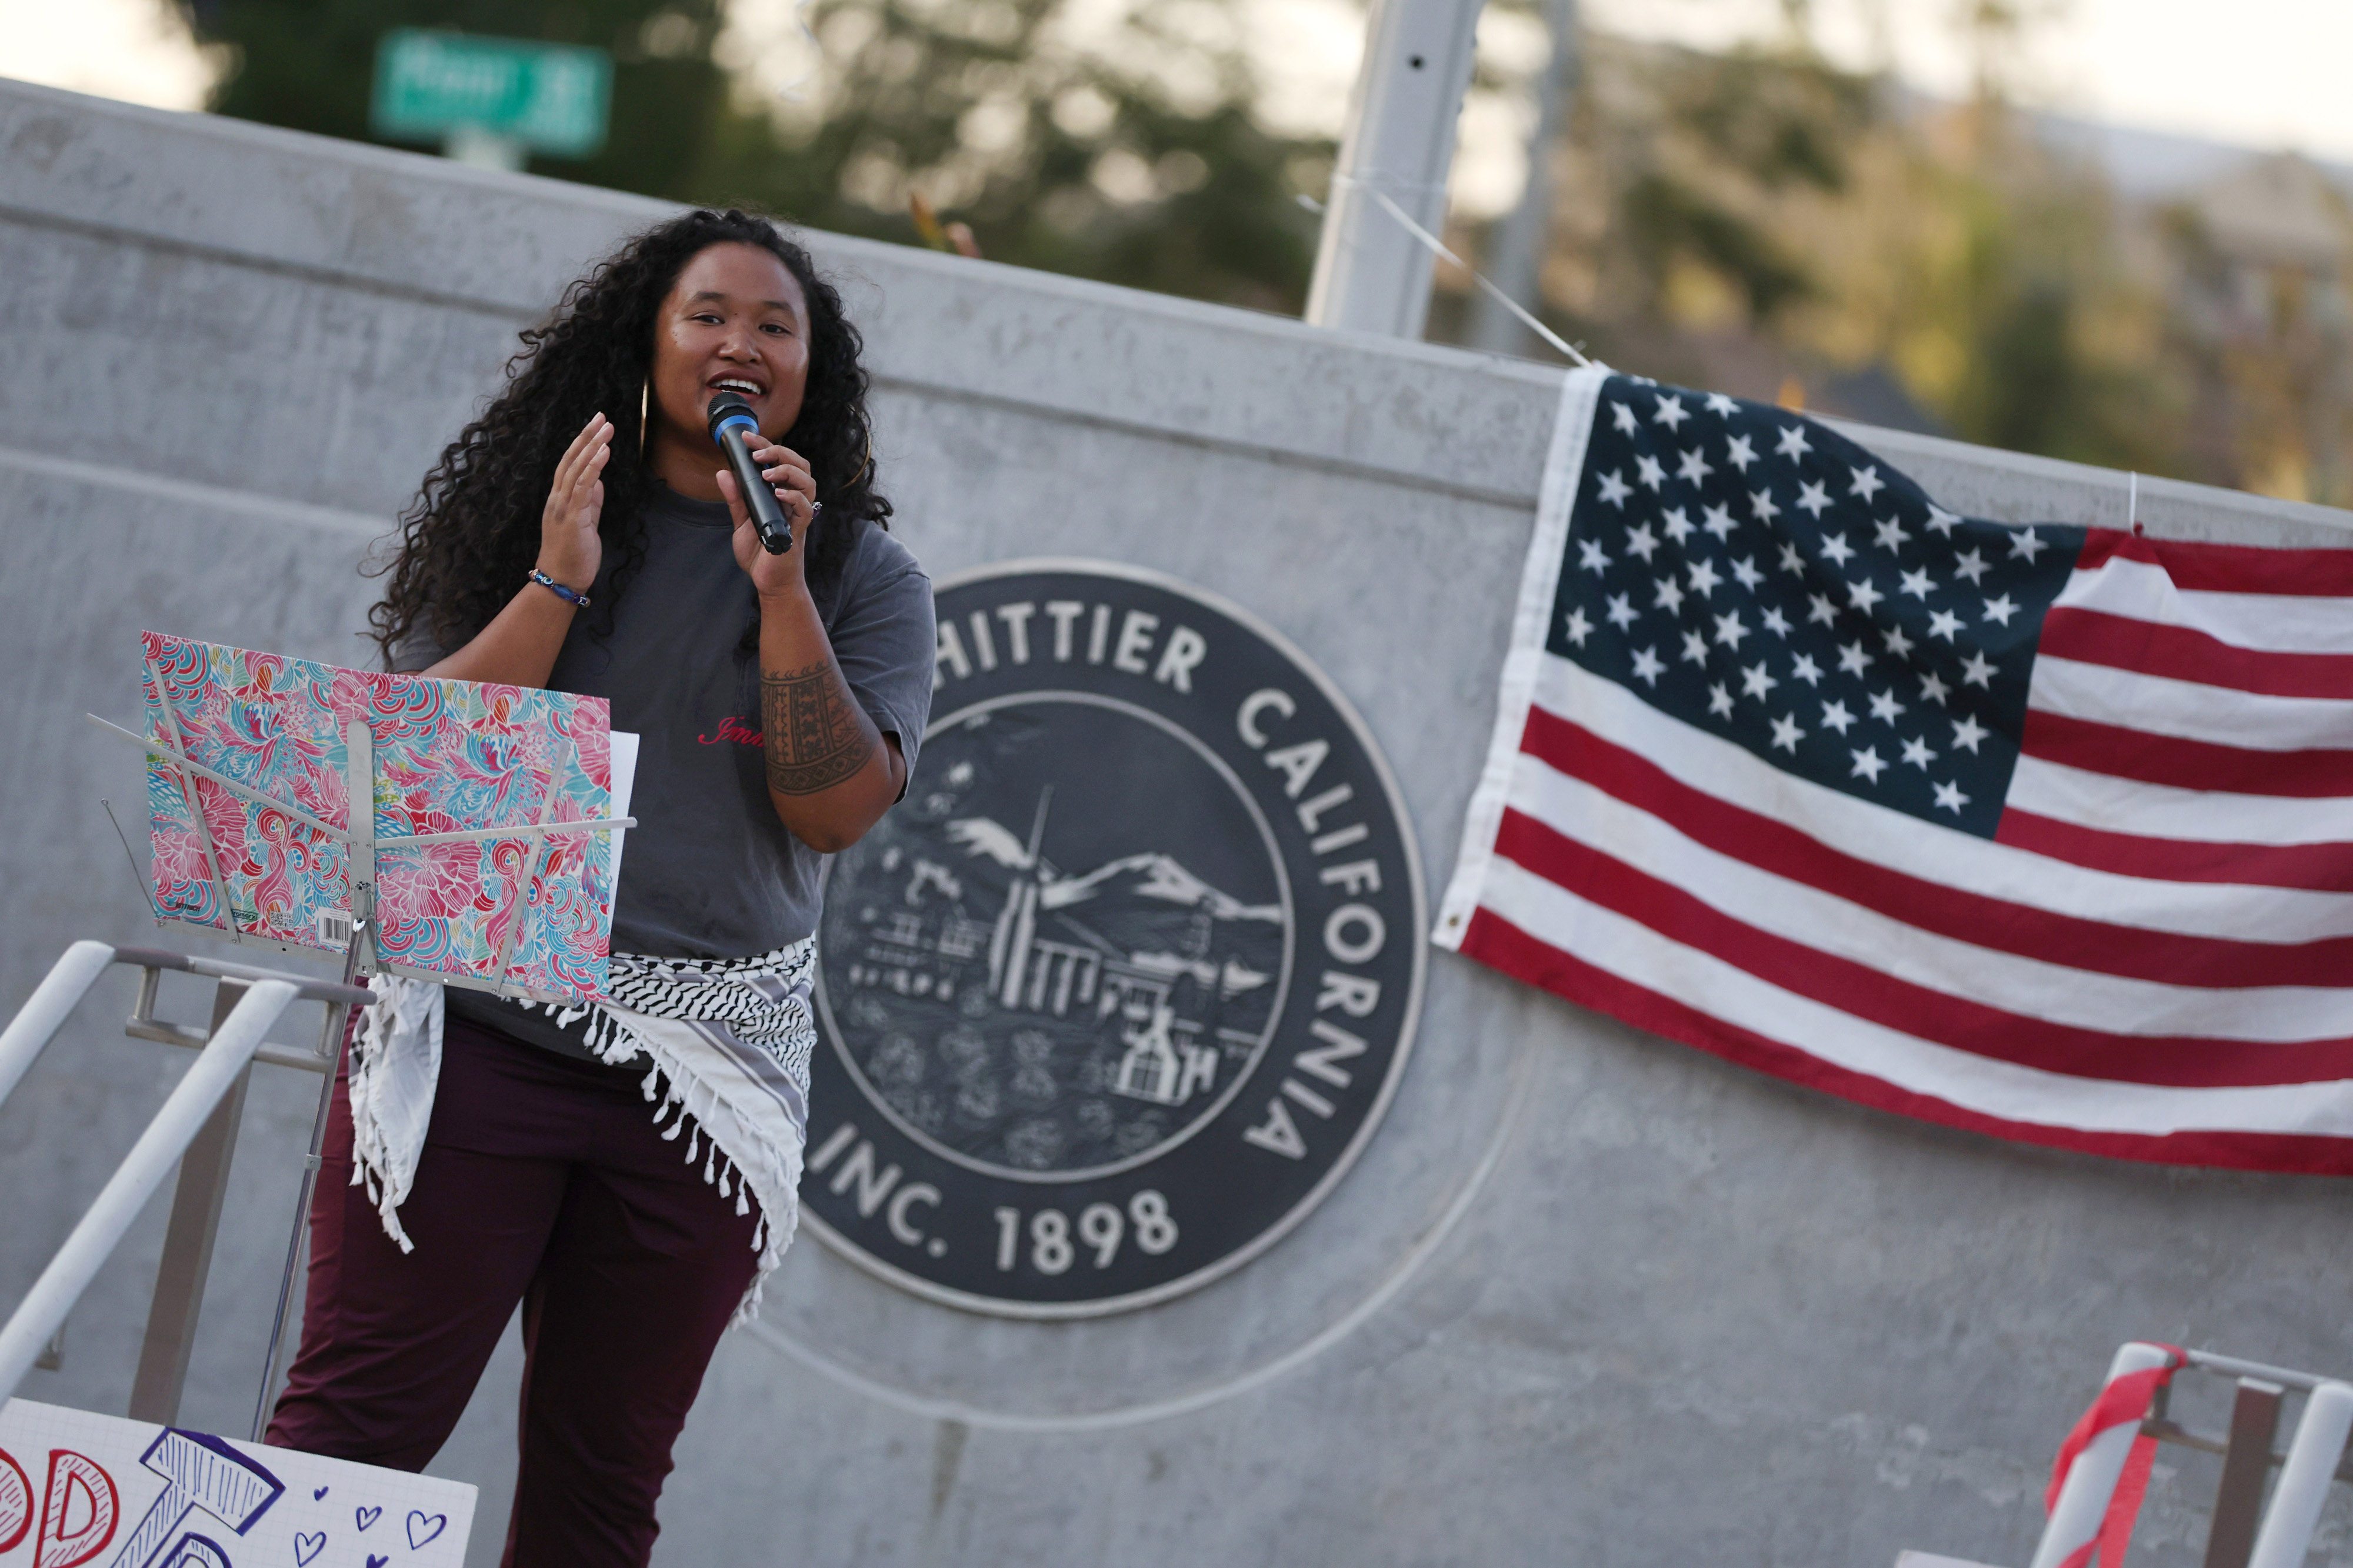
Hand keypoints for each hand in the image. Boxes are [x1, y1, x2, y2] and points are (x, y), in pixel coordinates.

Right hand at [538, 414, 608, 592]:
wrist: (561, 581)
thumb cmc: (573, 555)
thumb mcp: (585, 522)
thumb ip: (590, 501)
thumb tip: (599, 481)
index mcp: (559, 499)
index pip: (569, 464)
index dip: (582, 443)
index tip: (596, 425)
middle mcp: (557, 499)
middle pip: (570, 460)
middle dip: (586, 436)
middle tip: (602, 416)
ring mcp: (562, 507)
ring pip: (576, 469)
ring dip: (592, 446)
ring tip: (607, 428)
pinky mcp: (572, 518)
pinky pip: (582, 487)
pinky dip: (593, 468)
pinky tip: (604, 452)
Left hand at [722, 440, 816, 600]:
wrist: (769, 582)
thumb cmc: (760, 554)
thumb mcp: (741, 521)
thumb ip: (735, 498)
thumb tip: (723, 472)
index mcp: (781, 495)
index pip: (781, 461)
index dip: (766, 445)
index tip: (747, 437)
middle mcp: (793, 501)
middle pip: (800, 465)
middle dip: (780, 451)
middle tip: (757, 452)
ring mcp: (798, 515)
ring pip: (808, 482)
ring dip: (788, 471)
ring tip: (767, 472)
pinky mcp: (798, 531)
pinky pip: (805, 509)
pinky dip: (794, 497)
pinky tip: (779, 494)